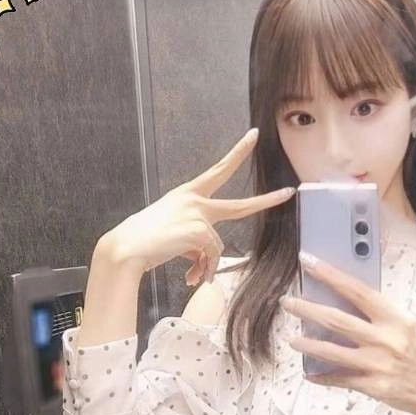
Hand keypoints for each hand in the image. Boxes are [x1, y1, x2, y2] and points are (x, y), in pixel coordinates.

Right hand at [100, 128, 294, 283]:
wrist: (126, 248)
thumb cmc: (144, 241)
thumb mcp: (173, 232)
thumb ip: (194, 240)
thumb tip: (204, 263)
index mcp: (187, 193)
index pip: (218, 170)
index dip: (237, 153)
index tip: (253, 137)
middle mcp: (195, 200)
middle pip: (240, 205)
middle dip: (267, 201)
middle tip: (289, 192)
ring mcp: (198, 214)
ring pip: (216, 248)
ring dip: (206, 266)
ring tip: (192, 277)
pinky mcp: (199, 231)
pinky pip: (211, 257)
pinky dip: (203, 270)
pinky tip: (191, 278)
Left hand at [279, 252, 415, 414]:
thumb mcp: (409, 325)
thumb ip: (381, 314)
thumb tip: (346, 299)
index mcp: (395, 318)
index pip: (357, 290)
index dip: (330, 275)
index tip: (308, 261)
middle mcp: (385, 339)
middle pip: (336, 320)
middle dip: (307, 309)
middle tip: (287, 302)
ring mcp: (377, 365)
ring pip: (332, 352)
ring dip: (307, 345)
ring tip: (291, 339)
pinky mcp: (372, 386)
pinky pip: (340, 379)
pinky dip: (322, 376)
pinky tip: (309, 372)